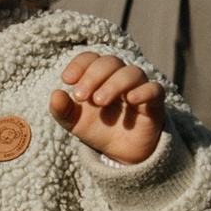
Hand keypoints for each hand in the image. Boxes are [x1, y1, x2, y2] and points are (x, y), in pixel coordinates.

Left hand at [49, 54, 167, 167]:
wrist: (121, 152)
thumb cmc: (97, 128)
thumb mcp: (75, 122)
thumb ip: (62, 110)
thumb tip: (55, 95)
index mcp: (99, 76)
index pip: (91, 58)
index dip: (79, 65)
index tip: (67, 80)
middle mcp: (119, 77)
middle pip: (111, 62)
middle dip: (93, 76)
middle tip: (81, 96)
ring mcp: (138, 87)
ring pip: (132, 72)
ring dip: (114, 83)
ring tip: (99, 101)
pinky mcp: (154, 103)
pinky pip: (155, 89)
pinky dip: (144, 91)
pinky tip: (131, 99)